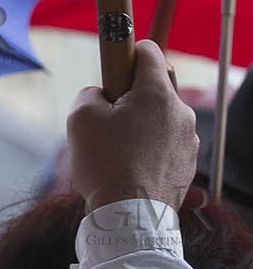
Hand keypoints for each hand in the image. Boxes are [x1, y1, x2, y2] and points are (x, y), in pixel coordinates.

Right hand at [67, 39, 198, 212]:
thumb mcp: (80, 118)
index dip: (125, 55)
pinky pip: (166, 146)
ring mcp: (188, 140)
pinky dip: (149, 151)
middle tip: (109, 121)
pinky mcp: (187, 164)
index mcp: (156, 93)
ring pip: (160, 120)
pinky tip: (130, 169)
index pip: (147, 51)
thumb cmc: (105, 164)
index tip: (112, 72)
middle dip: (131, 98)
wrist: (129, 217)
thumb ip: (89, 94)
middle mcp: (180, 112)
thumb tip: (99, 96)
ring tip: (117, 153)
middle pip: (154, 89)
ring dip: (141, 127)